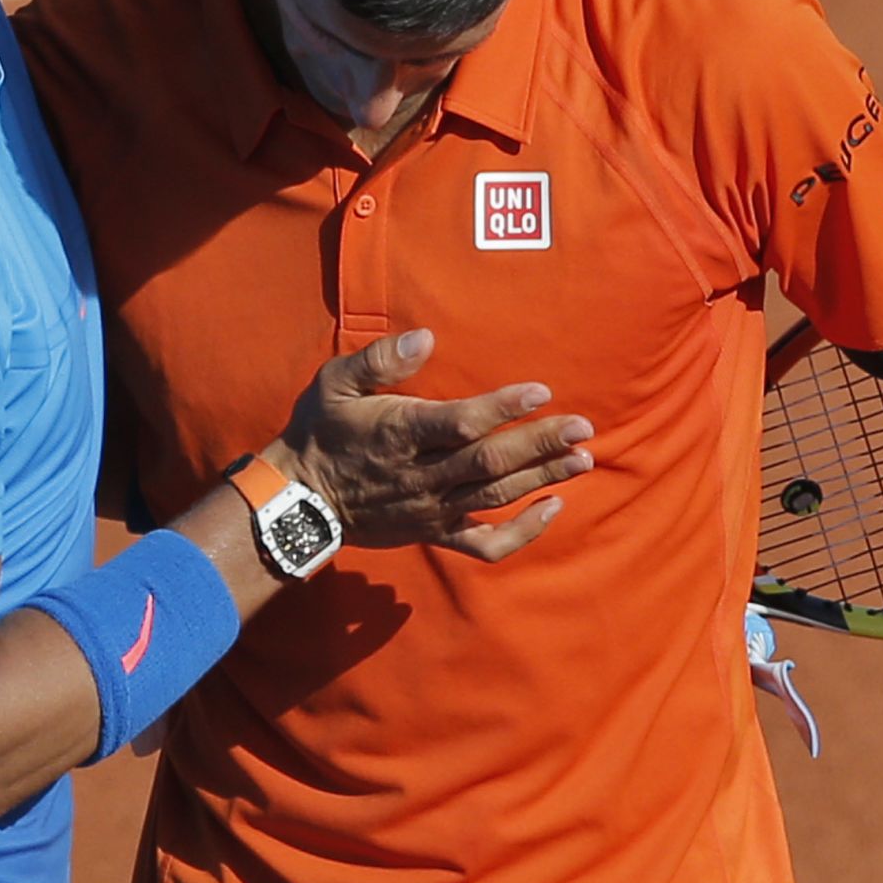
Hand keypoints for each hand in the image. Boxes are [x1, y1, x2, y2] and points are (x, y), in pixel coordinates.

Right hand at [272, 328, 593, 559]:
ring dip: (542, 478)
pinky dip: (521, 533)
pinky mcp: (434, 533)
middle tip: (582, 428)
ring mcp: (431, 508)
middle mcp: (421, 474)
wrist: (300, 499)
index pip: (460, 423)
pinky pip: (484, 543)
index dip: (503, 409)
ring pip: (496, 495)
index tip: (541, 393)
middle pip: (490, 461)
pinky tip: (551, 509)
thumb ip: (379, 360)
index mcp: (399, 433)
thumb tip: (425, 339)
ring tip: (582, 460)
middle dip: (540, 444)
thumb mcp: (334, 384)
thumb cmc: (320, 432)